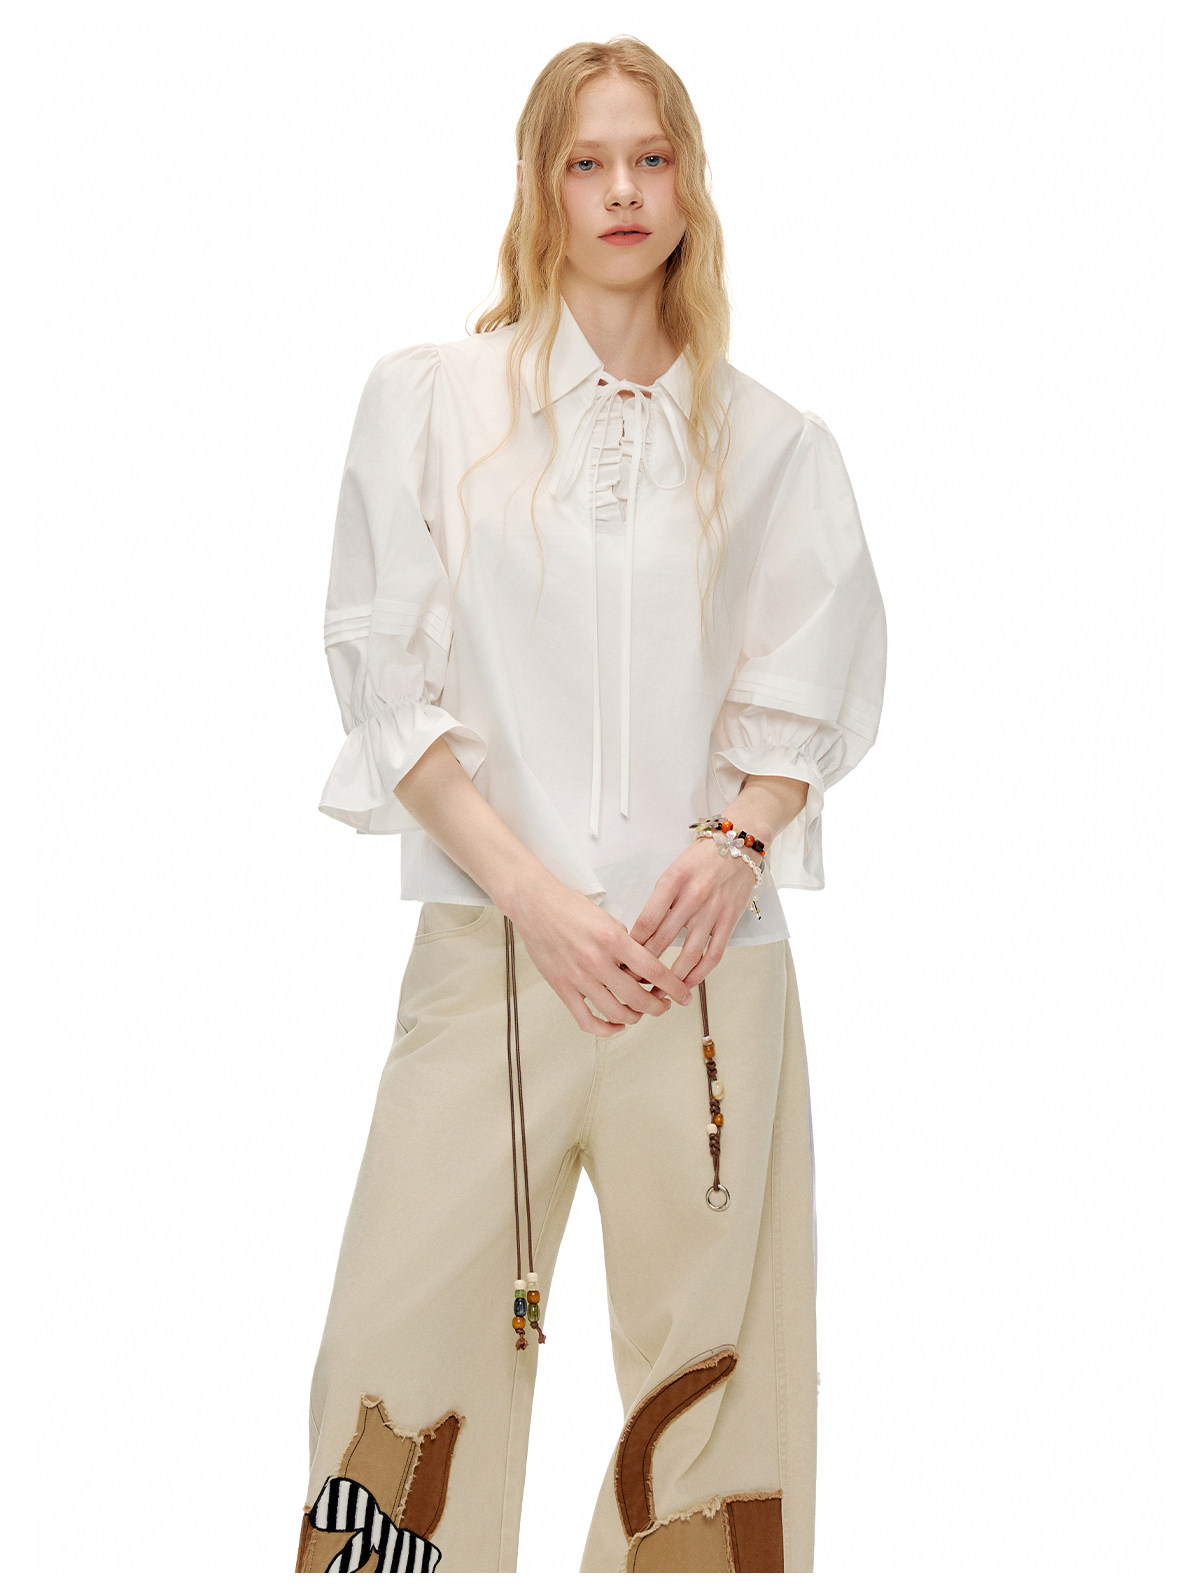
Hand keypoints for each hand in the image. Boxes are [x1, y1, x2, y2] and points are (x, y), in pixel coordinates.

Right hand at [506, 878, 693, 1036]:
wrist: (535, 905)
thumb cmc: (570, 907)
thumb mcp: (608, 918)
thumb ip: (626, 943)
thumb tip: (643, 966)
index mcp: (613, 939)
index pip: (654, 971)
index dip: (674, 988)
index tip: (683, 995)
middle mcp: (597, 961)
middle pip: (638, 998)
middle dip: (658, 1007)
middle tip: (664, 1005)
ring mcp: (578, 978)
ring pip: (616, 1013)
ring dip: (635, 1018)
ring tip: (641, 1012)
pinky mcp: (563, 989)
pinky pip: (587, 1020)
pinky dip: (606, 1029)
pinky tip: (616, 1025)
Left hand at [628, 838, 757, 989]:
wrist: (739, 843)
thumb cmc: (703, 857)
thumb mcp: (673, 870)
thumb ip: (659, 900)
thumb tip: (641, 933)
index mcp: (672, 881)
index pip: (645, 922)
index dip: (631, 946)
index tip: (622, 959)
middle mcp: (692, 897)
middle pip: (662, 941)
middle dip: (644, 966)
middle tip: (632, 981)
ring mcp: (713, 911)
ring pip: (688, 954)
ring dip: (671, 978)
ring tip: (659, 992)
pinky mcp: (730, 920)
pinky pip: (714, 954)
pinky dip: (700, 973)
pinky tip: (689, 983)